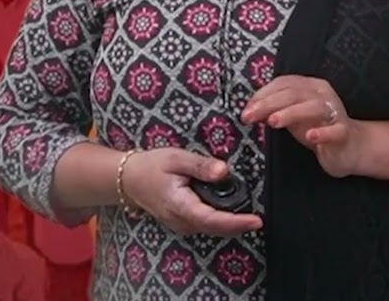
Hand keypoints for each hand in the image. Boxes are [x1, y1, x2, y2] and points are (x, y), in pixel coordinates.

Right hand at [120, 148, 261, 236]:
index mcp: (179, 205)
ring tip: (252, 218)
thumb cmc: (152, 166)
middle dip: (239, 226)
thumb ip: (201, 166)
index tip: (256, 221)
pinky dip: (222, 222)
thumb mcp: (176, 158)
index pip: (212, 219)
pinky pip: (206, 225)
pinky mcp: (183, 222)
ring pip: (211, 230)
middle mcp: (180, 220)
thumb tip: (224, 171)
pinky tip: (235, 214)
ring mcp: (181, 224)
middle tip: (260, 219)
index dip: (235, 222)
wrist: (129, 179)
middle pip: (215, 229)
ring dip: (232, 226)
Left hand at [242, 75, 358, 176]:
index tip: (246, 108)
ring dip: (291, 113)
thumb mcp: (293, 116)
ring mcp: (335, 113)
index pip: (284, 83)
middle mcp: (323, 95)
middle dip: (269, 104)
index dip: (263, 94)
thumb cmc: (318, 127)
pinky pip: (335, 130)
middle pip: (295, 93)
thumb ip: (275, 109)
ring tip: (273, 122)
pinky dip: (322, 132)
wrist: (350, 146)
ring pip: (313, 107)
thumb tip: (251, 109)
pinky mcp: (344, 132)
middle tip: (250, 116)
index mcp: (311, 86)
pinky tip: (310, 136)